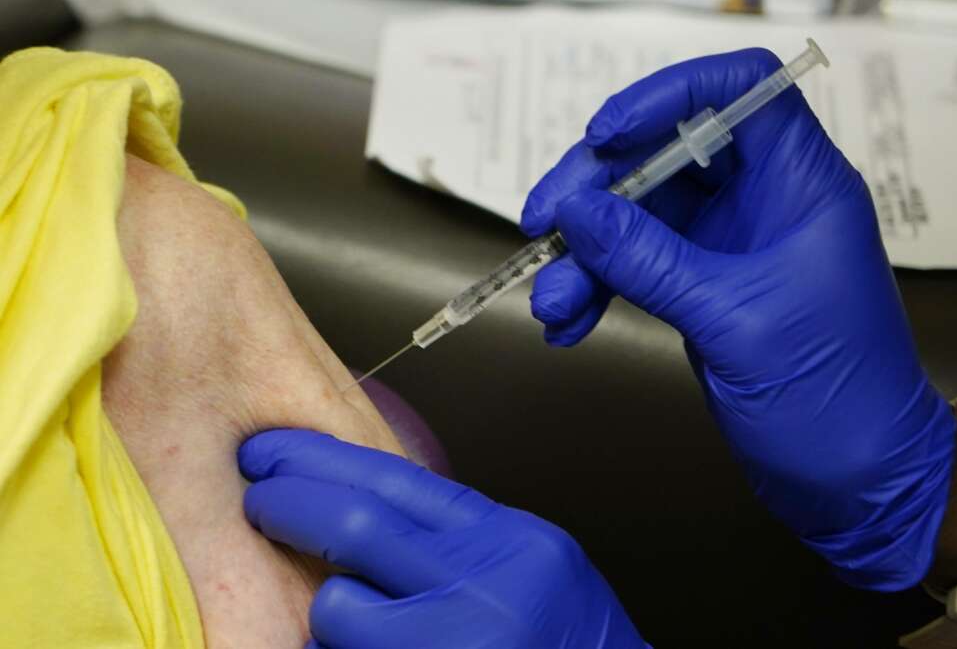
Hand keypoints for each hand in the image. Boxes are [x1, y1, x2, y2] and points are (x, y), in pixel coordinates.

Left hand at [238, 429, 647, 648]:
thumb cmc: (572, 638)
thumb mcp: (528, 559)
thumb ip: (459, 532)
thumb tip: (373, 500)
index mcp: (508, 542)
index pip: (398, 480)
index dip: (323, 460)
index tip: (275, 452)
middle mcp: (483, 590)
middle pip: (356, 527)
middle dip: (291, 506)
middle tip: (259, 499)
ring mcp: (452, 647)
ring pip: (338, 611)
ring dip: (327, 608)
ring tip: (347, 614)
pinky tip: (359, 646)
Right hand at [521, 48, 956, 589]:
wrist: (854, 482)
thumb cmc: (829, 398)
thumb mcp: (731, 320)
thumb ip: (648, 260)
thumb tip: (574, 210)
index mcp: (799, 185)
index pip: (738, 93)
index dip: (667, 96)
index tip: (604, 134)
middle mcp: (762, 203)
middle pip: (665, 154)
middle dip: (595, 188)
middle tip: (541, 223)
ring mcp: (727, 246)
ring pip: (638, 214)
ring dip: (584, 253)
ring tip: (552, 302)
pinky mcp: (701, 288)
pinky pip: (634, 265)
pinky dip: (597, 287)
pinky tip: (569, 322)